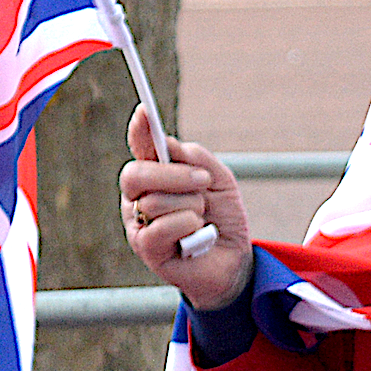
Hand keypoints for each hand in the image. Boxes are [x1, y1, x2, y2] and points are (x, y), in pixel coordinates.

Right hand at [119, 105, 253, 310]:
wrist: (234, 259)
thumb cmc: (222, 217)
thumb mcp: (219, 180)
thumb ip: (196, 159)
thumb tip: (171, 147)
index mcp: (155, 174)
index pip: (141, 146)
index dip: (140, 129)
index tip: (144, 111)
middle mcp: (139, 196)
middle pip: (136, 173)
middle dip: (174, 174)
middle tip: (203, 182)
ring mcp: (138, 223)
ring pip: (154, 201)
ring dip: (190, 207)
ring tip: (202, 219)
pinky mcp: (145, 248)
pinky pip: (160, 227)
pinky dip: (187, 227)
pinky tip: (196, 236)